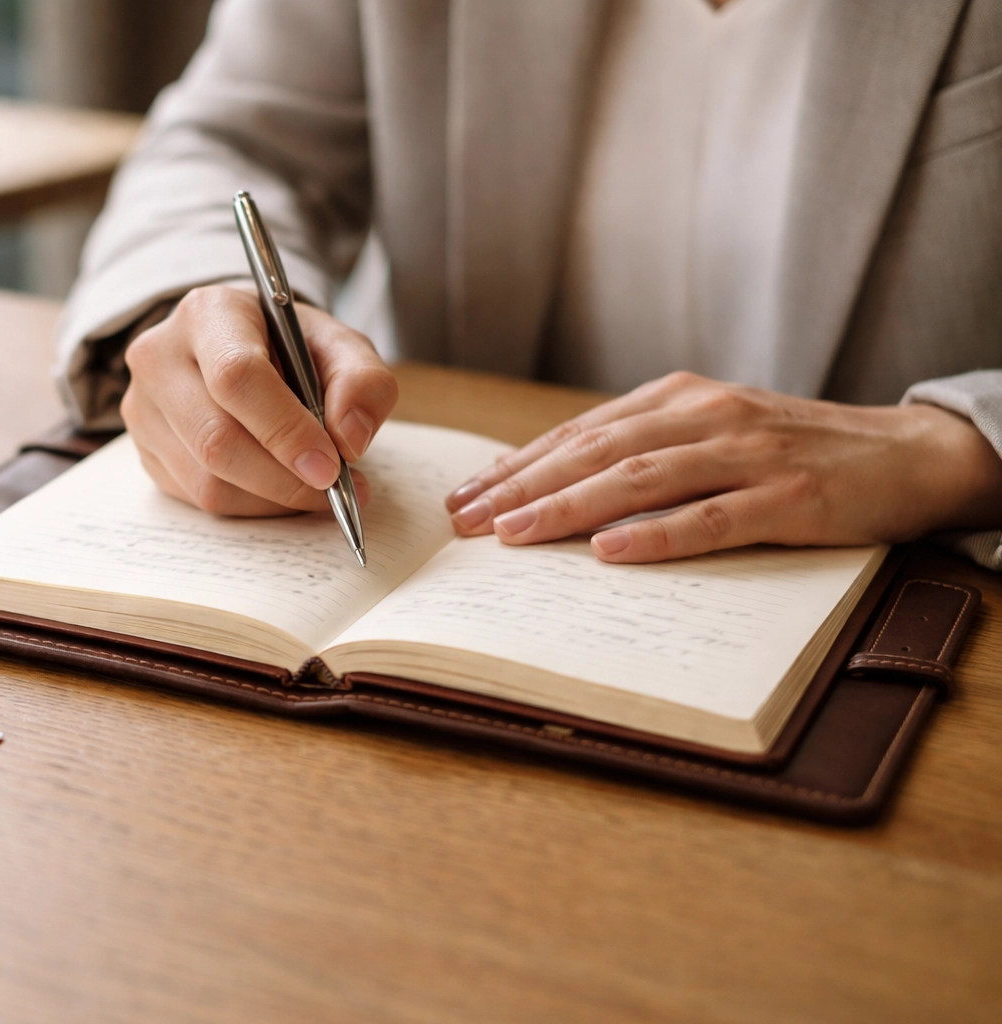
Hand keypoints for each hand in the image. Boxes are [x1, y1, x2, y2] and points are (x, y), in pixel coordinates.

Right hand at [121, 284, 397, 514]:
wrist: (238, 349)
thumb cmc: (289, 346)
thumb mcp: (339, 346)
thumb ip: (362, 382)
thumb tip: (349, 440)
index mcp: (209, 313)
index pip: (237, 377)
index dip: (285, 429)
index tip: (331, 466)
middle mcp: (160, 357)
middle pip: (217, 439)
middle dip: (284, 478)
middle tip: (335, 488)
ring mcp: (143, 407)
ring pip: (207, 481)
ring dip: (272, 499)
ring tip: (316, 489)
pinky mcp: (145, 450)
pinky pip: (198, 499)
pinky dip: (251, 505)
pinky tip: (279, 486)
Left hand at [445, 371, 1001, 561]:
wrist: (903, 453)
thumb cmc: (788, 452)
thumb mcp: (707, 434)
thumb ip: (636, 450)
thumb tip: (541, 481)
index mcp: (679, 399)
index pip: (580, 433)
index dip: (518, 465)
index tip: (466, 497)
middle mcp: (705, 417)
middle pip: (596, 452)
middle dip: (523, 487)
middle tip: (467, 522)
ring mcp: (748, 455)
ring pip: (641, 479)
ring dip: (570, 507)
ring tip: (515, 534)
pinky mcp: (789, 499)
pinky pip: (714, 517)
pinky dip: (659, 535)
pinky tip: (610, 551)